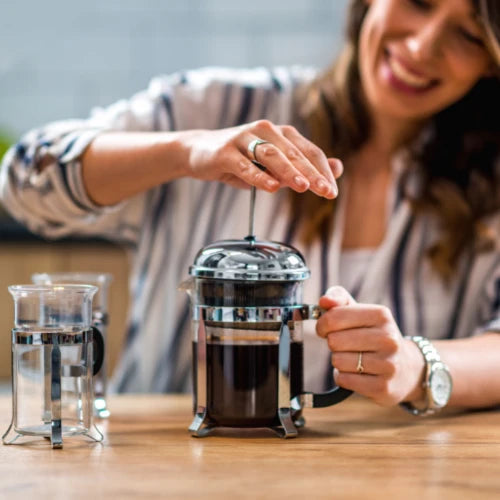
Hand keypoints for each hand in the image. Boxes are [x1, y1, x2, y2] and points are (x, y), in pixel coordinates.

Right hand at [183, 120, 341, 197]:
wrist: (200, 152)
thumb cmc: (241, 160)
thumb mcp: (273, 165)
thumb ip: (302, 167)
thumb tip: (337, 168)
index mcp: (281, 133)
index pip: (309, 151)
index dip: (323, 171)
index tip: (332, 192)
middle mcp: (266, 130)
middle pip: (293, 153)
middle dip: (311, 174)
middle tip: (325, 192)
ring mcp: (244, 138)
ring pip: (271, 155)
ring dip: (289, 171)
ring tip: (303, 187)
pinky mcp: (226, 151)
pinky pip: (245, 165)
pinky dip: (259, 176)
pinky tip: (271, 187)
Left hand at [316, 286, 425, 405]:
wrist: (406, 368)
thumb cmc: (373, 335)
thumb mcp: (360, 312)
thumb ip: (339, 299)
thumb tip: (324, 301)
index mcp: (381, 315)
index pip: (334, 318)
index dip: (323, 325)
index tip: (326, 329)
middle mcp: (388, 339)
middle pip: (334, 341)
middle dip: (333, 344)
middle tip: (345, 345)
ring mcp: (388, 364)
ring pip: (338, 361)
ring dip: (338, 361)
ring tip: (353, 359)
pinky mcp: (383, 387)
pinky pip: (344, 380)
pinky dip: (342, 377)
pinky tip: (356, 373)